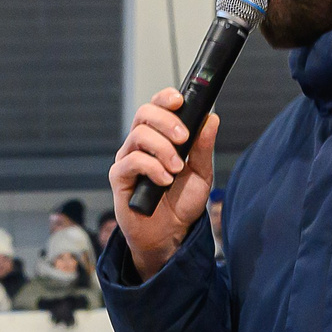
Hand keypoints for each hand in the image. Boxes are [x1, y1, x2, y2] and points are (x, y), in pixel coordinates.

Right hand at [111, 94, 219, 279]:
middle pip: (144, 113)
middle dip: (166, 121)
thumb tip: (212, 118)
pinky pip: (132, 161)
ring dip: (163, 149)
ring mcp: (128, 158)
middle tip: (183, 138)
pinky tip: (164, 181)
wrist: (170, 233)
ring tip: (176, 169)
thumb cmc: (182, 202)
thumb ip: (203, 147)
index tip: (180, 100)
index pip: (157, 107)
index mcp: (159, 137)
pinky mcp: (119, 176)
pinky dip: (152, 168)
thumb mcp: (201, 173)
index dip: (166, 98)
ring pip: (139, 135)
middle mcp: (141, 143)